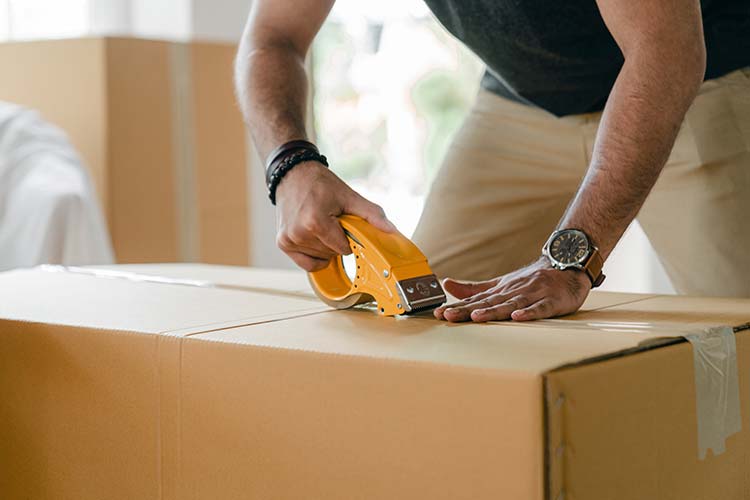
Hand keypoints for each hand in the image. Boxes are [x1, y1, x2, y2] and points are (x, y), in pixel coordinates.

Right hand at [275, 161, 395, 270]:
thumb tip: (390, 230)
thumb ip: (371, 214)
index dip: (348, 237)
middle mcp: (299, 233)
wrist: (293, 174)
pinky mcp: (283, 243)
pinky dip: (314, 255)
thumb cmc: (319, 183)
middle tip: (331, 220)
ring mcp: (288, 239)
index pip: (344, 248)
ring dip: (325, 246)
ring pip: (321, 258)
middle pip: (332, 254)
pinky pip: (307, 264)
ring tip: (320, 224)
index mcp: (315, 221)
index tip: (343, 223)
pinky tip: (314, 238)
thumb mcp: (349, 196)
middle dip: (337, 241)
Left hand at [434, 257, 591, 322]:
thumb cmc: (531, 280)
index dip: (457, 306)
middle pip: (488, 302)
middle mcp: (513, 291)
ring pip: (510, 304)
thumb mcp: (500, 284)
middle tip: (449, 316)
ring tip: (477, 316)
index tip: (439, 313)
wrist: (567, 268)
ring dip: (493, 311)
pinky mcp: (551, 302)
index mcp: (501, 290)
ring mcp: (532, 295)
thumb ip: (474, 288)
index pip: (476, 300)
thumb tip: (446, 284)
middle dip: (468, 310)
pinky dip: (529, 312)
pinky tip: (517, 316)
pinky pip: (540, 308)